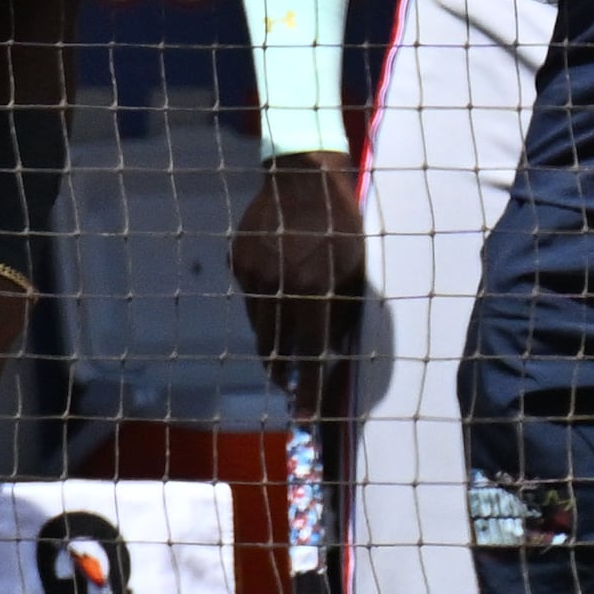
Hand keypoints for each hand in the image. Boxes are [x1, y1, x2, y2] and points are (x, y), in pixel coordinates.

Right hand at [231, 150, 364, 415]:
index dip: (306, 388)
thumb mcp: (355, 270)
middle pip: (274, 347)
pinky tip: (276, 284)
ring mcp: (253, 274)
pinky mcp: (238, 262)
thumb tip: (329, 353)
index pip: (309, 353)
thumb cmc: (342, 226)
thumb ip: (343, 313)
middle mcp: (280, 286)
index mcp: (315, 289)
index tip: (303, 416)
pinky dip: (262, 302)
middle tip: (287, 383)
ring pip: (257, 325)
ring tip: (284, 334)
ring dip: (272, 336)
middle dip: (281, 369)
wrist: (303, 177)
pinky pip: (249, 297)